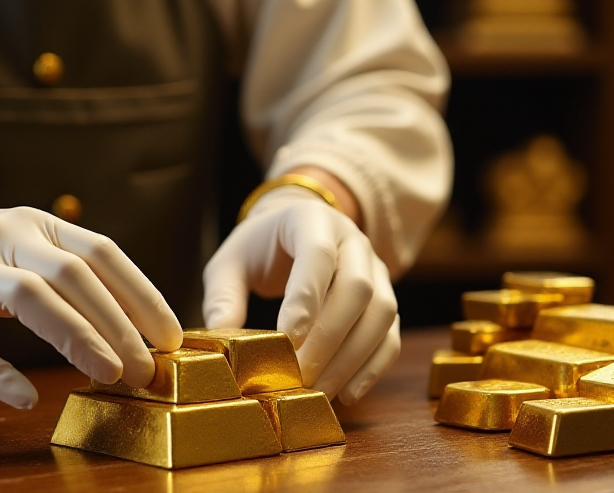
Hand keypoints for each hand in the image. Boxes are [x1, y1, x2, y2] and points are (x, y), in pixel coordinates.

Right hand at [0, 200, 182, 408]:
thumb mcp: (24, 243)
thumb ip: (70, 271)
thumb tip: (134, 324)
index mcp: (37, 223)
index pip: (103, 253)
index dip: (142, 295)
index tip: (171, 336)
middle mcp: (4, 235)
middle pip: (74, 275)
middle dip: (119, 325)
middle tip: (147, 369)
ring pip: (29, 296)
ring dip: (77, 337)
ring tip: (111, 375)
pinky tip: (26, 397)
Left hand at [203, 187, 400, 404]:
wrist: (297, 233)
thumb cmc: (261, 248)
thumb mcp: (230, 262)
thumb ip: (223, 295)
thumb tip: (222, 334)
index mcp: (312, 220)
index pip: (318, 255)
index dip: (306, 298)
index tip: (287, 339)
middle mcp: (353, 241)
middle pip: (357, 289)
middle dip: (328, 338)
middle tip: (299, 376)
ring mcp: (377, 270)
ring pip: (381, 314)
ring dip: (352, 358)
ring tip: (320, 391)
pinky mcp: (385, 299)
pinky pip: (391, 335)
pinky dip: (373, 367)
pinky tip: (348, 393)